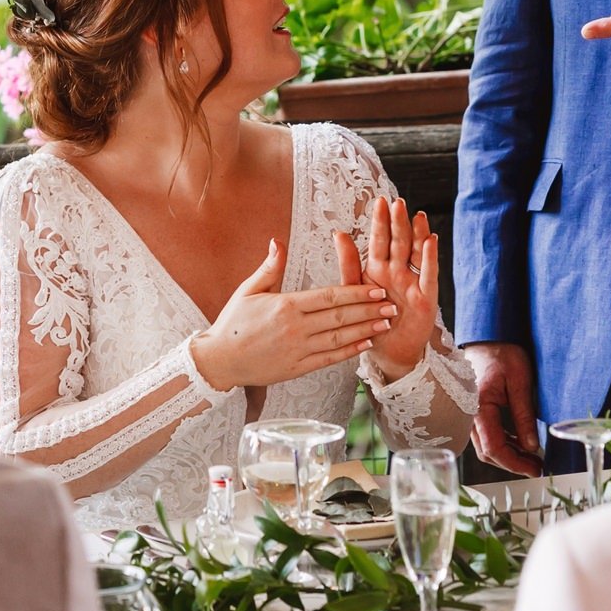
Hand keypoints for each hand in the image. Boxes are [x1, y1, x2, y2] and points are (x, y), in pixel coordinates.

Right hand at [190, 240, 396, 391]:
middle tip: (391, 304)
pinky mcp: (297, 368)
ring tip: (386, 323)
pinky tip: (365, 344)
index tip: (376, 288)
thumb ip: (269, 267)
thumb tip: (276, 241)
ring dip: (365, 330)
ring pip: (339, 338)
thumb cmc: (232, 323)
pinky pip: (329, 359)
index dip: (357, 293)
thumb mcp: (248, 290)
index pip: (330, 296)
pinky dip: (349, 351)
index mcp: (286, 305)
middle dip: (369, 310)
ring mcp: (297, 350)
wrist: (219, 360)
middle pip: (340, 317)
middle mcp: (295, 328)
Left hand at [336, 198, 438, 382]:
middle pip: (399, 242)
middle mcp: (396, 272)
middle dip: (398, 223)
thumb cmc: (370, 321)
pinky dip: (430, 258)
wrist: (387, 352)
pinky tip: (431, 241)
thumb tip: (338, 233)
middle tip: (398, 203)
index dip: (380, 222)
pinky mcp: (425, 298)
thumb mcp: (353, 290)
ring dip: (417, 234)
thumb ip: (348, 262)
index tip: (380, 202)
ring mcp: (412, 283)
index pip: (379, 240)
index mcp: (377, 269)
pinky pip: (428, 275)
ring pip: (416, 253)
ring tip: (417, 216)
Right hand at [466, 342, 541, 473]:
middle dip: (513, 464)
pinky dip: (503, 444)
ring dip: (508, 455)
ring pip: (486, 447)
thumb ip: (524, 415)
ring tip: (532, 456)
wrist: (485, 338)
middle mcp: (469, 415)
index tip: (535, 468)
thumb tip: (531, 446)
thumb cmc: (501, 353)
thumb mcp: (520, 380)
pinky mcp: (473, 414)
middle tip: (537, 466)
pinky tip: (520, 443)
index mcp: (479, 407)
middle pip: (488, 452)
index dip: (515, 463)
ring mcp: (469, 416)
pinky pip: (486, 437)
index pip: (494, 447)